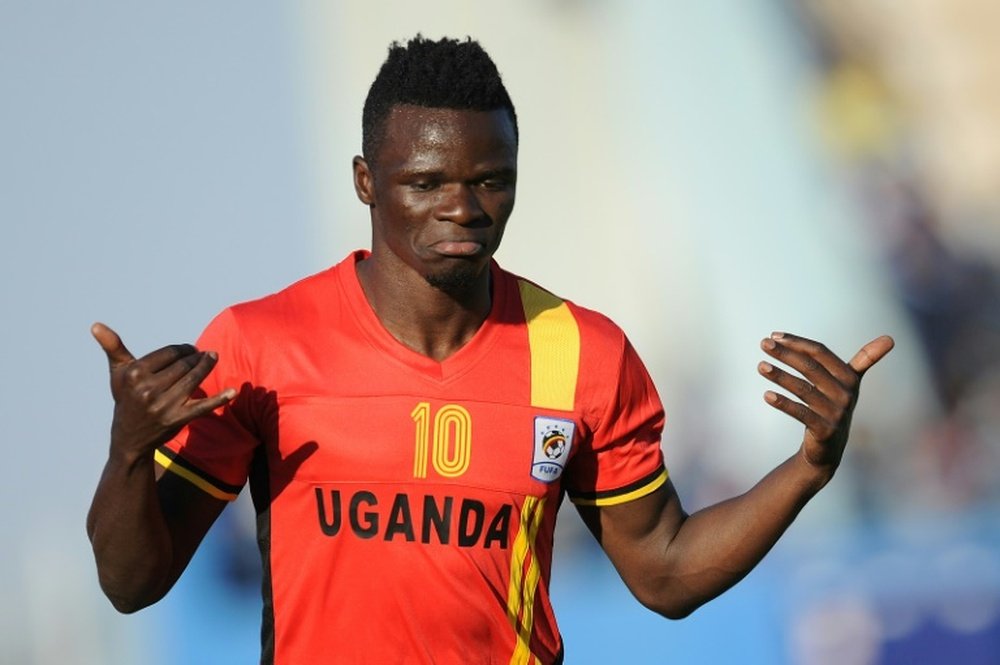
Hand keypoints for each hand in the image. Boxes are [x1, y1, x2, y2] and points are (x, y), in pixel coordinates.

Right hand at [92, 322, 235, 461]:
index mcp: (135, 374)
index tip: (188, 350)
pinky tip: (234, 391)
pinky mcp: (177, 419)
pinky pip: (203, 406)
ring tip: (213, 357)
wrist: (129, 438)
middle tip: (203, 354)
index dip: (183, 349)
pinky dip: (220, 399)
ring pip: (194, 378)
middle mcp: (148, 389)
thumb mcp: (118, 373)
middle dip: (196, 357)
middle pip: (184, 364)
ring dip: (207, 365)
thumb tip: (96, 325)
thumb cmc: (126, 399)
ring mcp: (164, 405)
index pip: (170, 352)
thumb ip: (113, 347)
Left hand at [757, 332, 893, 473]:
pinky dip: (783, 403)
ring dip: (780, 375)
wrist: (829, 449)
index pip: (820, 352)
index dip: (798, 342)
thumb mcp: (847, 384)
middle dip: (785, 354)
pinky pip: (801, 413)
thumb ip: (864, 360)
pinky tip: (766, 395)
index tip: (774, 335)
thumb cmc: (833, 407)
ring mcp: (836, 412)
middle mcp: (845, 393)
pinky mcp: (825, 430)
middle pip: (810, 367)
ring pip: (803, 389)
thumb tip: (891, 338)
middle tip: (763, 343)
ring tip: (760, 366)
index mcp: (849, 377)